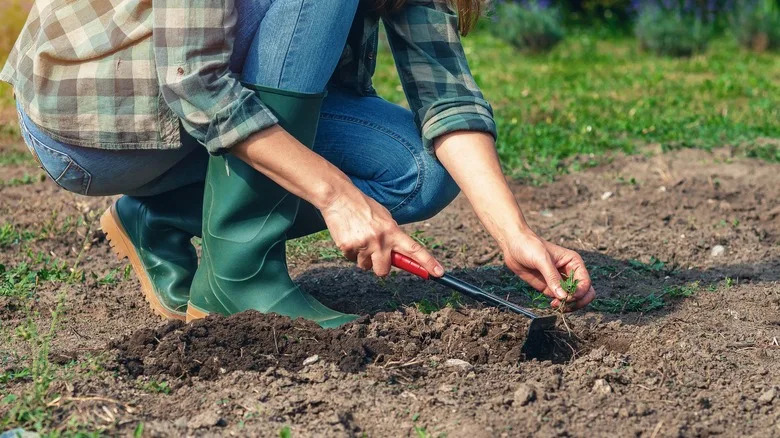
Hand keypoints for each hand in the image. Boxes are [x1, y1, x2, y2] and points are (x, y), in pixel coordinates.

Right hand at [320, 187, 443, 277]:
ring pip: (365, 266)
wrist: (339, 197)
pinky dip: (351, 252)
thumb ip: (392, 237)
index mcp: (392, 231)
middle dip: (380, 266)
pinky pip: (352, 260)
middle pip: (383, 271)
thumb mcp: (384, 218)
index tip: (439, 273)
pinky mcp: (347, 247)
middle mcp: (380, 240)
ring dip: (363, 257)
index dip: (428, 262)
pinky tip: (349, 236)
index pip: (414, 250)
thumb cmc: (363, 208)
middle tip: (375, 254)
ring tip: (359, 238)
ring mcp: (363, 245)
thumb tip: (398, 257)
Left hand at [503, 231, 595, 311]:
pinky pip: (560, 300)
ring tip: (555, 304)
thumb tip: (564, 296)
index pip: (585, 283)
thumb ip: (553, 278)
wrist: (513, 245)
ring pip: (574, 299)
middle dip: (577, 301)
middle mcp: (570, 273)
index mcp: (574, 262)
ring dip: (568, 305)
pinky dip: (559, 305)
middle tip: (564, 304)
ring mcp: (560, 282)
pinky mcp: (550, 288)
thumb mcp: (542, 260)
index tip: (568, 297)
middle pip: (584, 293)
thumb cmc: (530, 246)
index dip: (579, 293)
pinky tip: (551, 304)